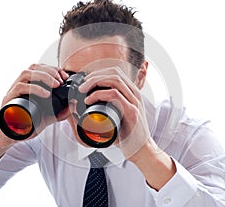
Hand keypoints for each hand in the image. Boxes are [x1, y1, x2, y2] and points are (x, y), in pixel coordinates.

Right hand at [0, 64, 69, 166]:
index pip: (40, 68)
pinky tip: (46, 94)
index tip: (65, 77)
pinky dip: (35, 88)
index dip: (54, 69)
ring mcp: (13, 91)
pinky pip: (20, 88)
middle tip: (61, 81)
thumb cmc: (26, 124)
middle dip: (51, 71)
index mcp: (29, 86)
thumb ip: (60, 112)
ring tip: (56, 85)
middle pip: (34, 67)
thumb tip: (74, 104)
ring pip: (26, 73)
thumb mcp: (47, 117)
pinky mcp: (8, 100)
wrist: (9, 136)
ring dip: (44, 76)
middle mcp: (20, 85)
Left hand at [78, 66, 175, 189]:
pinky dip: (99, 94)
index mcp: (132, 94)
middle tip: (82, 86)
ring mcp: (134, 102)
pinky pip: (115, 95)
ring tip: (83, 90)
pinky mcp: (132, 112)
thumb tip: (89, 105)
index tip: (86, 81)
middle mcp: (135, 95)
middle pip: (114, 73)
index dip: (99, 73)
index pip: (116, 73)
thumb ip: (109, 109)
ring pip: (115, 80)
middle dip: (95, 75)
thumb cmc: (129, 136)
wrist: (142, 150)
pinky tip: (89, 99)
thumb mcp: (119, 117)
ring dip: (95, 81)